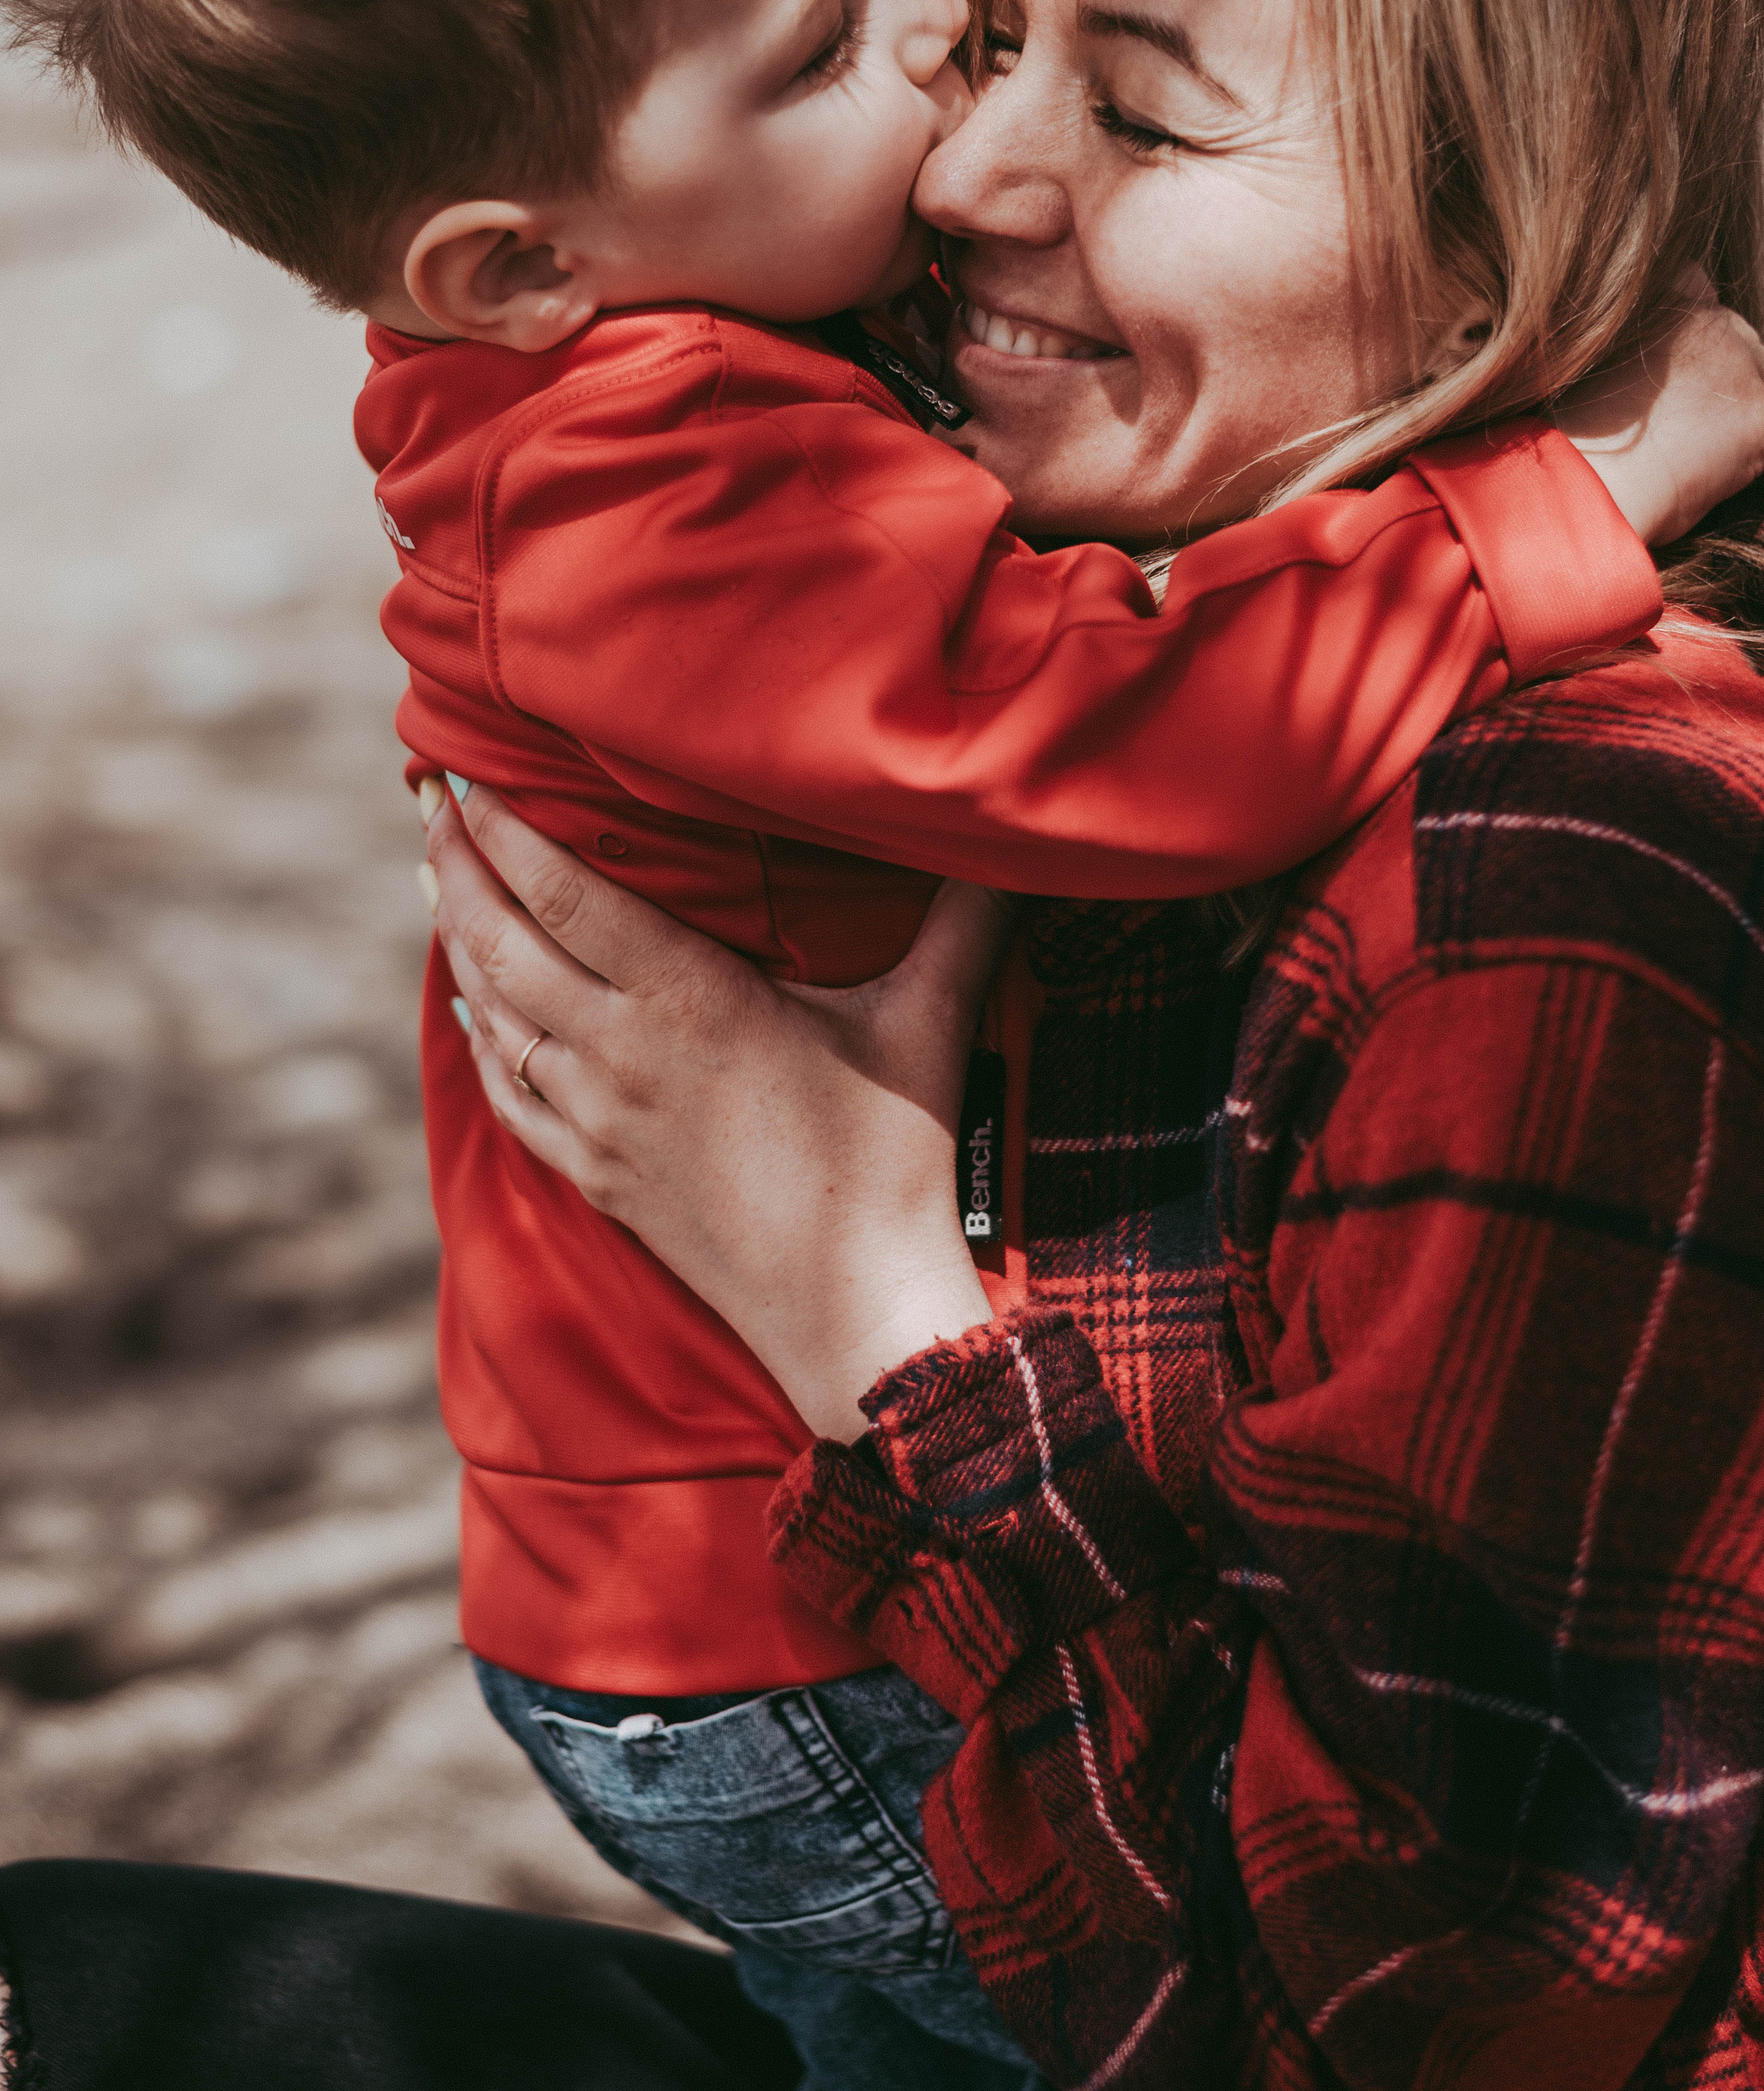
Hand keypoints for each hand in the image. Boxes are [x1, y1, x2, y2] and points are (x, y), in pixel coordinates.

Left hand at [421, 782, 1006, 1440]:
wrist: (853, 1313)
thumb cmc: (895, 1159)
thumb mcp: (929, 1018)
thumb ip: (965, 918)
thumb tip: (1010, 833)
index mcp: (690, 999)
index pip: (564, 894)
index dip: (502, 832)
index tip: (461, 777)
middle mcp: (622, 1054)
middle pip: (502, 941)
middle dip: (455, 867)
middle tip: (426, 805)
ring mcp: (599, 1122)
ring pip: (494, 1015)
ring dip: (457, 941)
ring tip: (439, 880)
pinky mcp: (597, 1179)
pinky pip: (507, 1096)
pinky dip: (479, 1040)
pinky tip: (472, 1008)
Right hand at [1555, 273, 1763, 547]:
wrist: (1593, 483)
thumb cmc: (1573, 435)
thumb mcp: (1588, 360)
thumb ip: (1630, 344)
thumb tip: (1650, 366)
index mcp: (1661, 299)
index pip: (1699, 288)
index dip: (1695, 329)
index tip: (1679, 363)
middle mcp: (1706, 320)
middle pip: (1742, 336)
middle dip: (1730, 368)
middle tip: (1700, 413)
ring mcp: (1740, 365)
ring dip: (1752, 403)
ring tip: (1719, 442)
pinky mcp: (1763, 414)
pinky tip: (1744, 466)